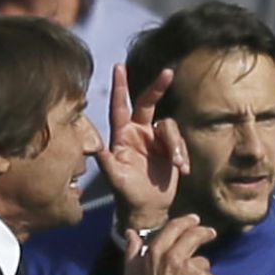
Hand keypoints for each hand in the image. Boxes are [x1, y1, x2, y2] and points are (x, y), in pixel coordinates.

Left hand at [95, 64, 189, 230]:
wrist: (147, 208)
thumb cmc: (126, 194)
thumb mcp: (114, 177)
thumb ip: (105, 160)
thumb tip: (92, 146)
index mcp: (122, 136)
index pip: (121, 107)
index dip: (120, 86)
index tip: (120, 66)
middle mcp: (138, 133)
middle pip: (148, 103)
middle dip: (157, 87)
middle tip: (167, 73)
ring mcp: (155, 140)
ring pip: (169, 127)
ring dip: (176, 145)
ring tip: (178, 164)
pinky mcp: (170, 149)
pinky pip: (180, 143)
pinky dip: (182, 154)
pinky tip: (183, 169)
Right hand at [125, 214, 214, 274]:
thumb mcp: (131, 272)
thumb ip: (133, 250)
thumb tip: (132, 233)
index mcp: (157, 251)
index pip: (176, 227)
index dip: (187, 221)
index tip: (195, 220)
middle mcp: (176, 257)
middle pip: (195, 236)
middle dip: (204, 232)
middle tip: (210, 233)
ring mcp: (192, 269)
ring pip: (202, 261)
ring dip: (199, 268)